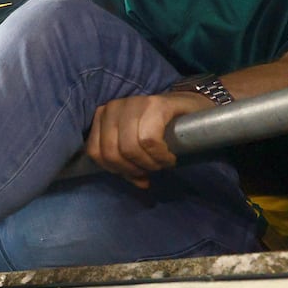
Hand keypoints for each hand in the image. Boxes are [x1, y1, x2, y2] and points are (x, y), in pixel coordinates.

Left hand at [86, 90, 210, 187]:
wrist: (192, 107)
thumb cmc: (161, 129)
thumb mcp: (138, 147)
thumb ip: (131, 164)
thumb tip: (140, 184)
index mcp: (102, 117)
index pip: (95, 152)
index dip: (115, 170)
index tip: (135, 173)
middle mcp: (113, 107)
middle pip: (111, 152)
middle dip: (133, 169)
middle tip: (151, 169)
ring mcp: (133, 103)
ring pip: (129, 148)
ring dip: (149, 163)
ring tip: (161, 163)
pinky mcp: (155, 104)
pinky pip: (149, 140)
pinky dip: (160, 156)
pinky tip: (169, 157)